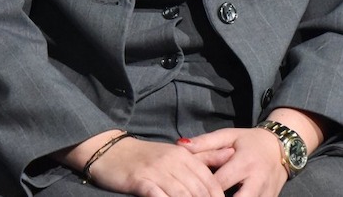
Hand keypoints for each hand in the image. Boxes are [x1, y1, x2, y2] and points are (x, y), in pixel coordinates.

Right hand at [87, 135, 233, 196]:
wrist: (111, 150)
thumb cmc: (146, 156)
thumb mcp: (176, 153)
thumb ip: (205, 156)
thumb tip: (231, 154)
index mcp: (184, 155)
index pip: (209, 181)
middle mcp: (173, 161)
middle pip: (198, 190)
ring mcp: (156, 171)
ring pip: (182, 195)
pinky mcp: (140, 181)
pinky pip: (158, 196)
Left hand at [178, 127, 286, 196]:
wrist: (280, 148)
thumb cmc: (249, 142)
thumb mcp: (228, 136)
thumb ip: (205, 142)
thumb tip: (180, 145)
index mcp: (244, 163)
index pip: (219, 183)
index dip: (202, 189)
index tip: (189, 189)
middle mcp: (257, 181)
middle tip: (199, 196)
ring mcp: (265, 194)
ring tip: (211, 196)